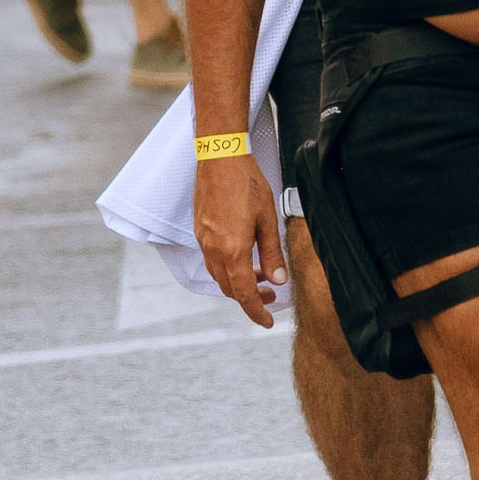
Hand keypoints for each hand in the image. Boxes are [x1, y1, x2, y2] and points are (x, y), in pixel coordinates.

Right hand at [192, 156, 285, 326]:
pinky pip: (212, 260)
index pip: (244, 293)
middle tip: (271, 294)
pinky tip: (244, 257)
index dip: (256, 311)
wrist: (220, 157)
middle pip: (229, 288)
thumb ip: (272, 252)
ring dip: (239, 282)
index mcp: (232, 250)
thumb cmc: (246, 183)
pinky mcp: (200, 231)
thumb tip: (278, 280)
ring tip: (262, 275)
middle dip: (250, 297)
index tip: (267, 322)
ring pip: (219, 275)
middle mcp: (213, 250)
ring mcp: (203, 241)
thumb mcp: (268, 219)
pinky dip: (228, 268)